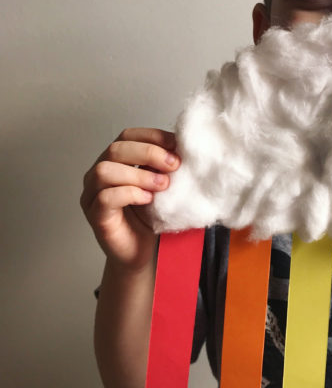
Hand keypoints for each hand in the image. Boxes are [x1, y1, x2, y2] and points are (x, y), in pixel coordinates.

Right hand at [80, 128, 179, 272]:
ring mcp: (93, 194)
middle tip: (173, 165)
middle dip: (149, 153)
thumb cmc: (151, 216)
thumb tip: (183, 148)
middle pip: (116, 149)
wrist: (143, 252)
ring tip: (162, 185)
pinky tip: (148, 200)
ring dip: (138, 174)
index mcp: (116, 160)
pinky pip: (106, 197)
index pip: (128, 135)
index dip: (152, 136)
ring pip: (105, 171)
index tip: (177, 145)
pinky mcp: (95, 214)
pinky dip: (130, 194)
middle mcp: (99, 173)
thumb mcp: (162, 185)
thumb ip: (165, 167)